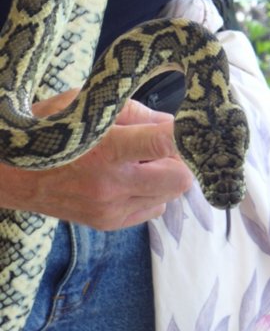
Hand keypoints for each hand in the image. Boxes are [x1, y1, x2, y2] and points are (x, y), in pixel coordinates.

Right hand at [0, 90, 192, 229]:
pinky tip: (131, 177)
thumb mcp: (89, 106)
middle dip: (181, 159)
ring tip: (141, 160)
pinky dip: (152, 191)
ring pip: (170, 194)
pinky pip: (153, 208)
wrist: (12, 174)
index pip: (164, 141)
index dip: (186, 133)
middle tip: (166, 144)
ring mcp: (112, 209)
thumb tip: (173, 124)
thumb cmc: (51, 129)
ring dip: (166, 175)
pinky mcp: (110, 223)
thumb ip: (137, 113)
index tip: (191, 125)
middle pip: (180, 178)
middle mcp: (113, 184)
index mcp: (107, 148)